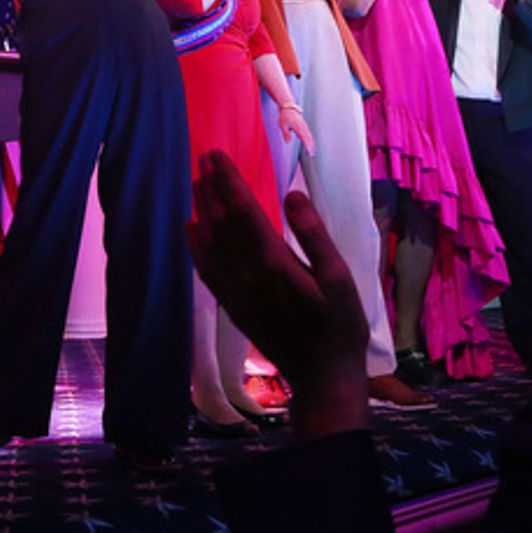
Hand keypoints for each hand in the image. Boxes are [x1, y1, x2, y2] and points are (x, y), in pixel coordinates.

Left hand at [188, 150, 367, 437]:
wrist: (322, 377)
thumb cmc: (340, 326)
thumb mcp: (340, 278)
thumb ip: (313, 234)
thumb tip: (292, 195)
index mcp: (273, 261)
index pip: (243, 210)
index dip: (228, 181)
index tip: (217, 155)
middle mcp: (246, 273)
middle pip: (222, 221)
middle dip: (212, 187)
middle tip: (204, 157)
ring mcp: (235, 291)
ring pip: (210, 242)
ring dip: (202, 209)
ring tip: (197, 183)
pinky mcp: (232, 306)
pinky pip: (206, 269)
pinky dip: (196, 245)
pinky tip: (191, 229)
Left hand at [278, 107, 314, 154]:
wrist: (289, 107)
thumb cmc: (284, 116)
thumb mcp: (282, 125)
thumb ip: (286, 133)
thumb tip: (288, 142)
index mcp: (298, 127)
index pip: (303, 137)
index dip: (306, 144)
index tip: (308, 151)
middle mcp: (303, 127)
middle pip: (308, 138)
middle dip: (310, 146)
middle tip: (311, 155)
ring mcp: (305, 126)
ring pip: (310, 136)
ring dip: (312, 144)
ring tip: (313, 152)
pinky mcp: (305, 126)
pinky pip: (309, 134)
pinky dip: (311, 140)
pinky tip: (311, 145)